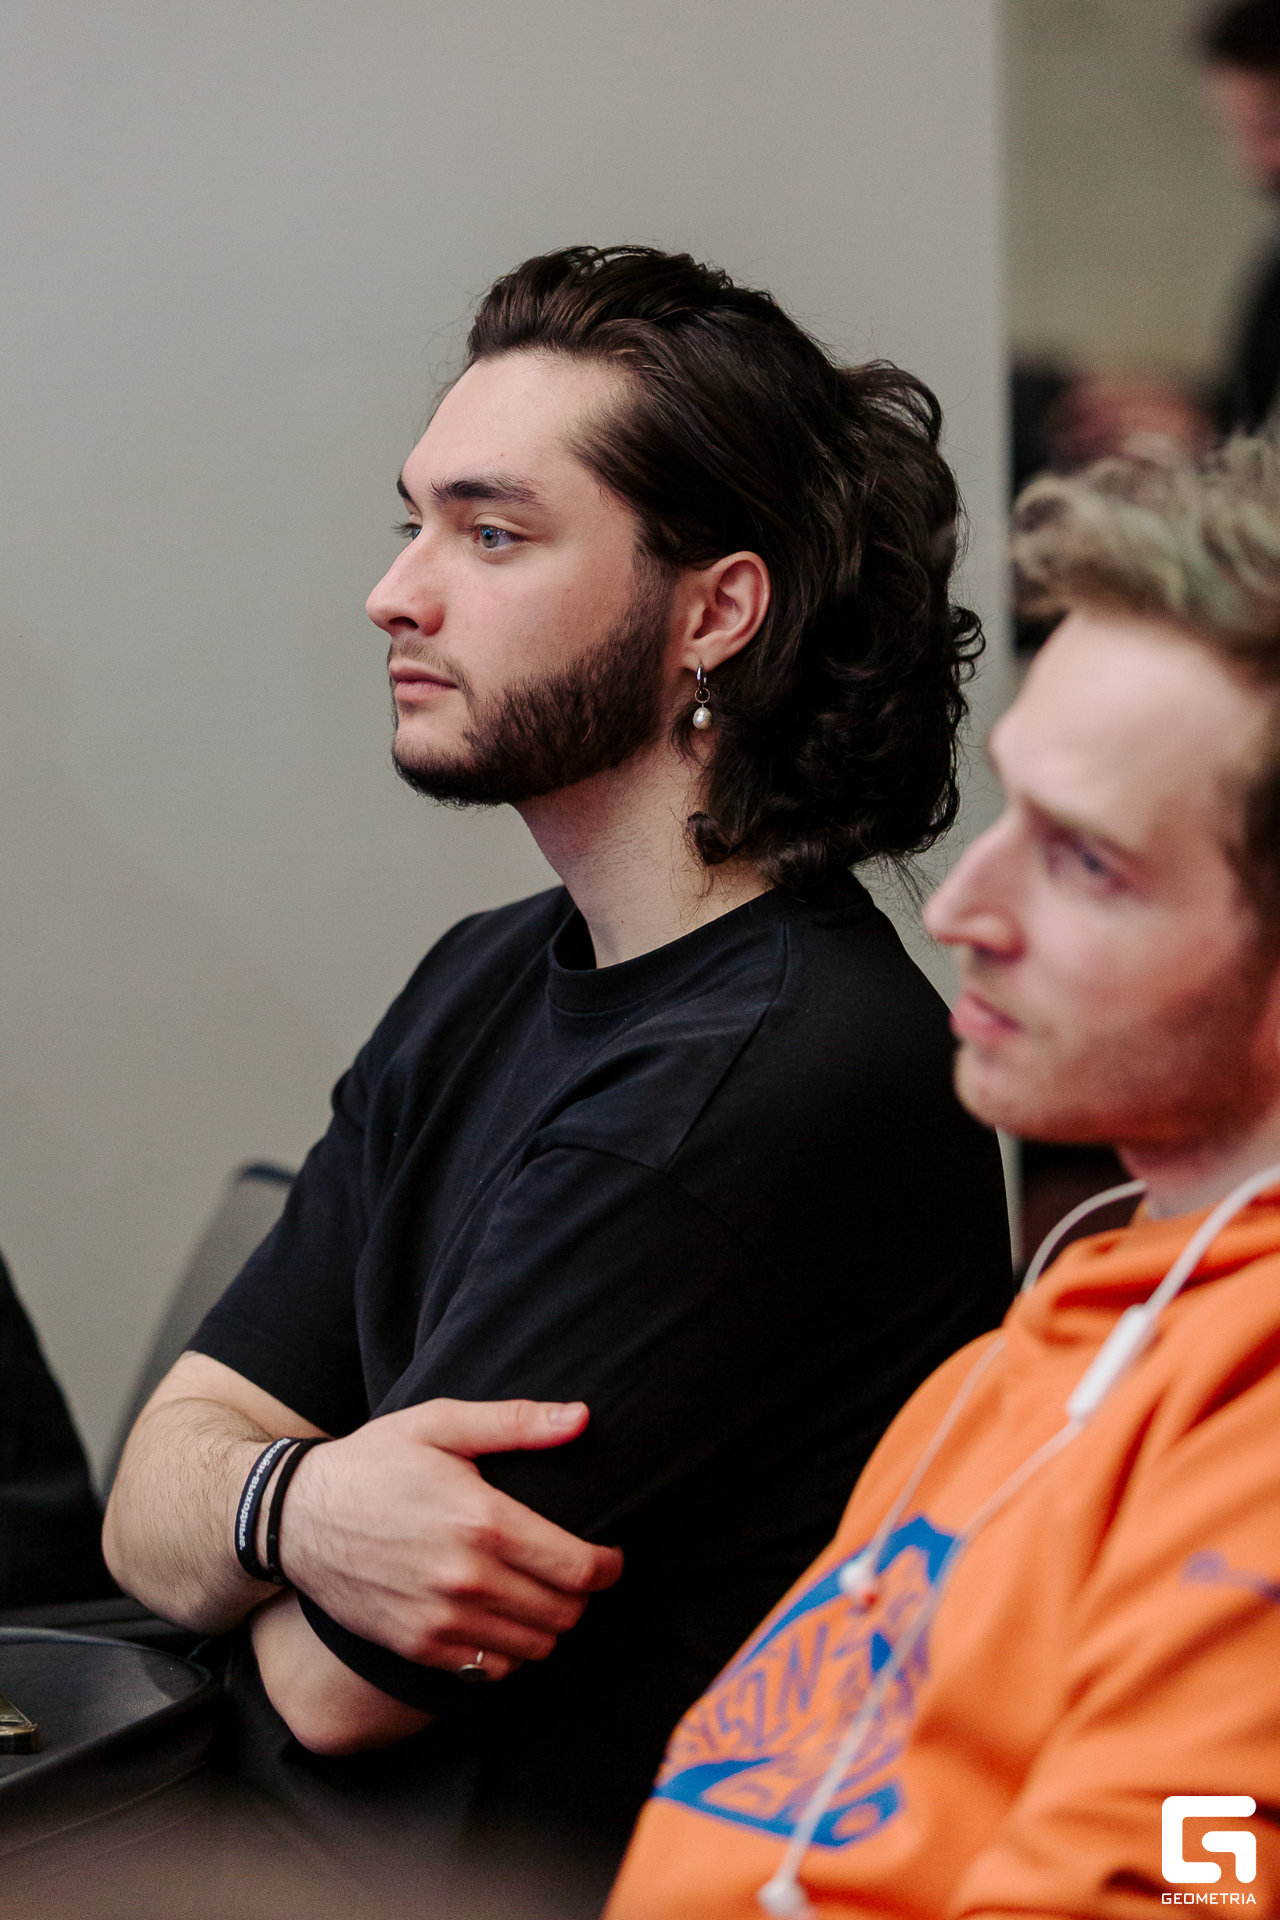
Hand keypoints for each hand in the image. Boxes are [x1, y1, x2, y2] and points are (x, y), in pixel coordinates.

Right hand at [279, 1398, 622, 1679]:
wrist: (296, 1517)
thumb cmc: (375, 1462)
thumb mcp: (440, 1424)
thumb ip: (516, 1423)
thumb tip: (582, 1418)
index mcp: (484, 1521)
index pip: (579, 1567)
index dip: (608, 1566)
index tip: (609, 1557)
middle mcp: (467, 1579)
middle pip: (565, 1612)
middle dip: (581, 1594)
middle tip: (571, 1572)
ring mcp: (441, 1620)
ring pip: (535, 1646)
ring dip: (548, 1624)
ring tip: (537, 1594)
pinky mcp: (418, 1647)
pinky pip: (492, 1669)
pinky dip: (508, 1651)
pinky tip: (499, 1618)